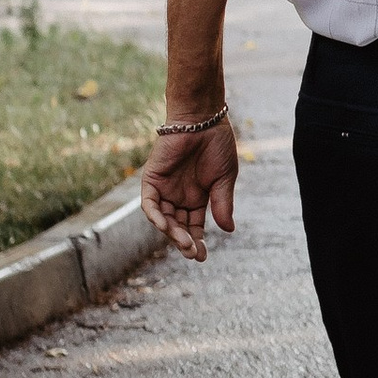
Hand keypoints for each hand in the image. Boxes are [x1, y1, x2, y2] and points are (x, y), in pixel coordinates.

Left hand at [143, 120, 238, 259]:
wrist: (202, 120)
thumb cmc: (217, 145)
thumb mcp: (224, 179)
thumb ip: (223, 204)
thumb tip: (228, 231)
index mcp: (196, 198)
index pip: (193, 226)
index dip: (197, 242)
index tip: (202, 257)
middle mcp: (178, 196)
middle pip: (178, 226)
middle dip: (185, 241)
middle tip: (193, 253)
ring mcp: (164, 189)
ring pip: (164, 219)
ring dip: (172, 233)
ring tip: (184, 243)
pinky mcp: (151, 180)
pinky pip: (149, 204)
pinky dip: (156, 216)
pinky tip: (166, 227)